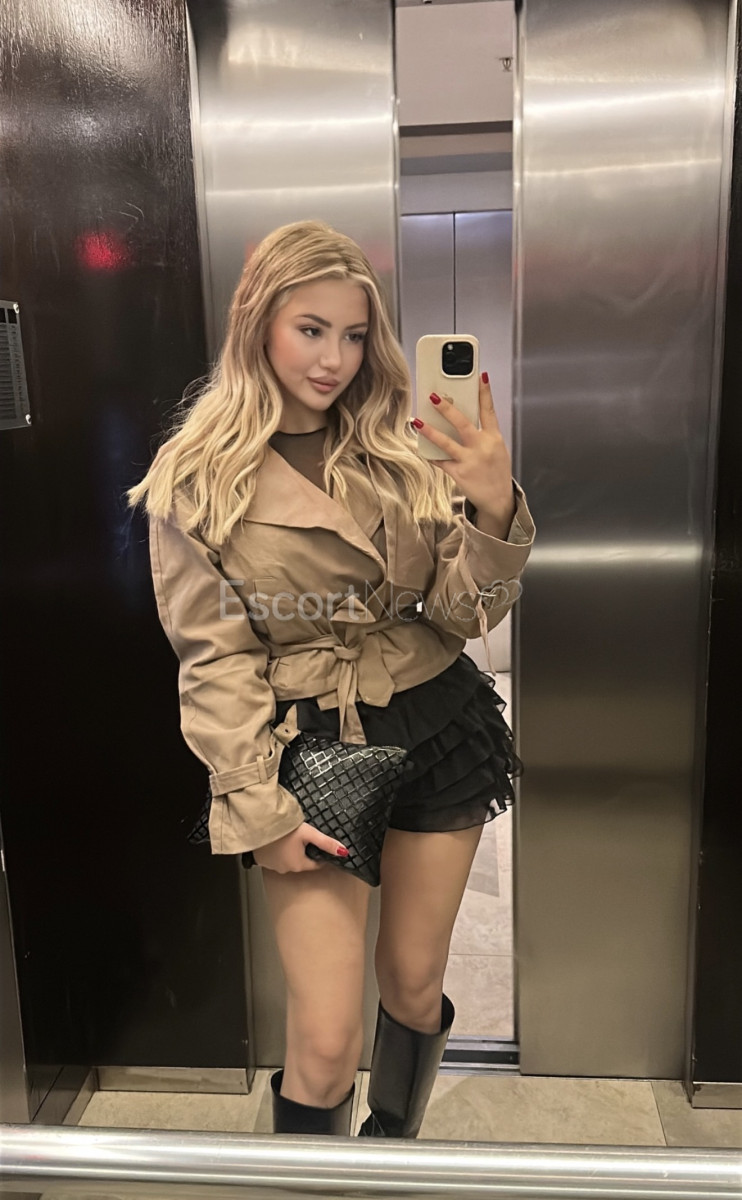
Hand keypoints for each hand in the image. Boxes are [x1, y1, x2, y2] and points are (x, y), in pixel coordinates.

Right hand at [253, 821, 349, 873]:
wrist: (260, 824)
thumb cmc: (284, 829)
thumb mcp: (309, 833)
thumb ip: (326, 843)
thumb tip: (344, 852)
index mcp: (299, 865)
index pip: (316, 864)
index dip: (319, 854)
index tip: (319, 845)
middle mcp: (286, 869)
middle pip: (301, 862)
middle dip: (304, 852)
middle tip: (302, 837)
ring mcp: (273, 866)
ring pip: (288, 860)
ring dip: (290, 852)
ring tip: (289, 837)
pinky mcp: (262, 861)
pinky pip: (274, 858)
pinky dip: (277, 851)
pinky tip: (277, 841)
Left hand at [413, 372, 515, 523]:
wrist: (499, 500)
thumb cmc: (496, 471)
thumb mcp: (497, 449)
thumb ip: (483, 434)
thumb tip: (462, 417)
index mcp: (494, 438)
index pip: (489, 410)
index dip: (485, 392)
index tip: (480, 375)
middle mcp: (482, 447)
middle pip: (463, 423)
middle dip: (447, 408)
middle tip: (434, 396)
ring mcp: (470, 461)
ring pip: (446, 442)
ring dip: (430, 431)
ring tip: (417, 421)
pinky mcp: (459, 474)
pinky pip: (441, 461)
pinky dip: (431, 455)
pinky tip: (421, 448)